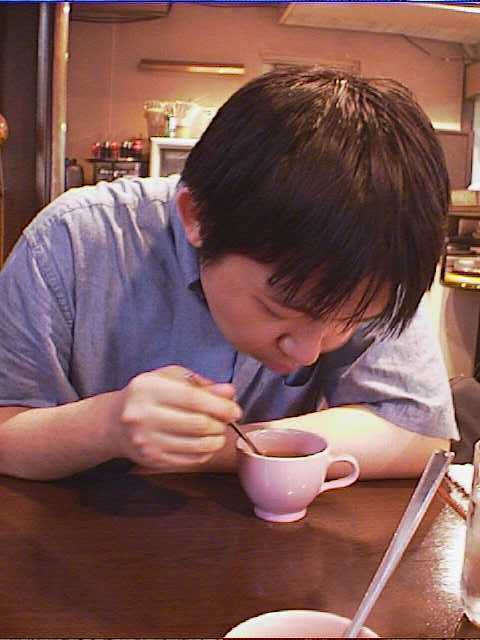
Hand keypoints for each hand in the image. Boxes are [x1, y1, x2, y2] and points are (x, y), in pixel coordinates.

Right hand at [114, 366, 240, 469]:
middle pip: (197, 424)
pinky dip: (205, 452)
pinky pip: (190, 460)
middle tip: (227, 420)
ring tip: (217, 431)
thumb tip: (229, 393)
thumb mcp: (171, 379)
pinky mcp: (151, 459)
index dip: (220, 406)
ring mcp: (145, 441)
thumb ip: (201, 385)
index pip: (192, 399)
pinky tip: (205, 443)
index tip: (235, 410)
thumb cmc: (149, 395)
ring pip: (196, 446)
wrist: (115, 422)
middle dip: (220, 424)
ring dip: (216, 440)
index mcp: (147, 389)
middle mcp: (142, 416)